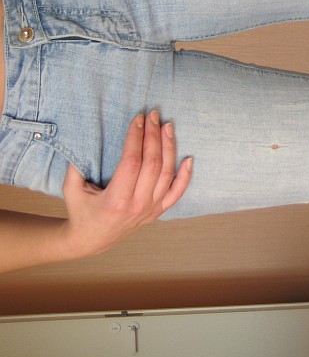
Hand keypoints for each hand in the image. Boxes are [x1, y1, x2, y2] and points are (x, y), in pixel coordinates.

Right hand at [61, 111, 191, 257]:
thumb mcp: (71, 190)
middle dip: (153, 136)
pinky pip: (177, 192)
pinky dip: (186, 176)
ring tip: (167, 126)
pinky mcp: (158, 211)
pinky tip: (189, 158)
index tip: (137, 119)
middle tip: (153, 115)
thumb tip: (83, 138)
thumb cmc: (81, 211)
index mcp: (116, 200)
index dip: (136, 137)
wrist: (91, 240)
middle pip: (152, 164)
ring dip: (169, 147)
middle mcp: (138, 205)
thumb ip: (75, 167)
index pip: (132, 161)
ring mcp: (151, 209)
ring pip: (166, 173)